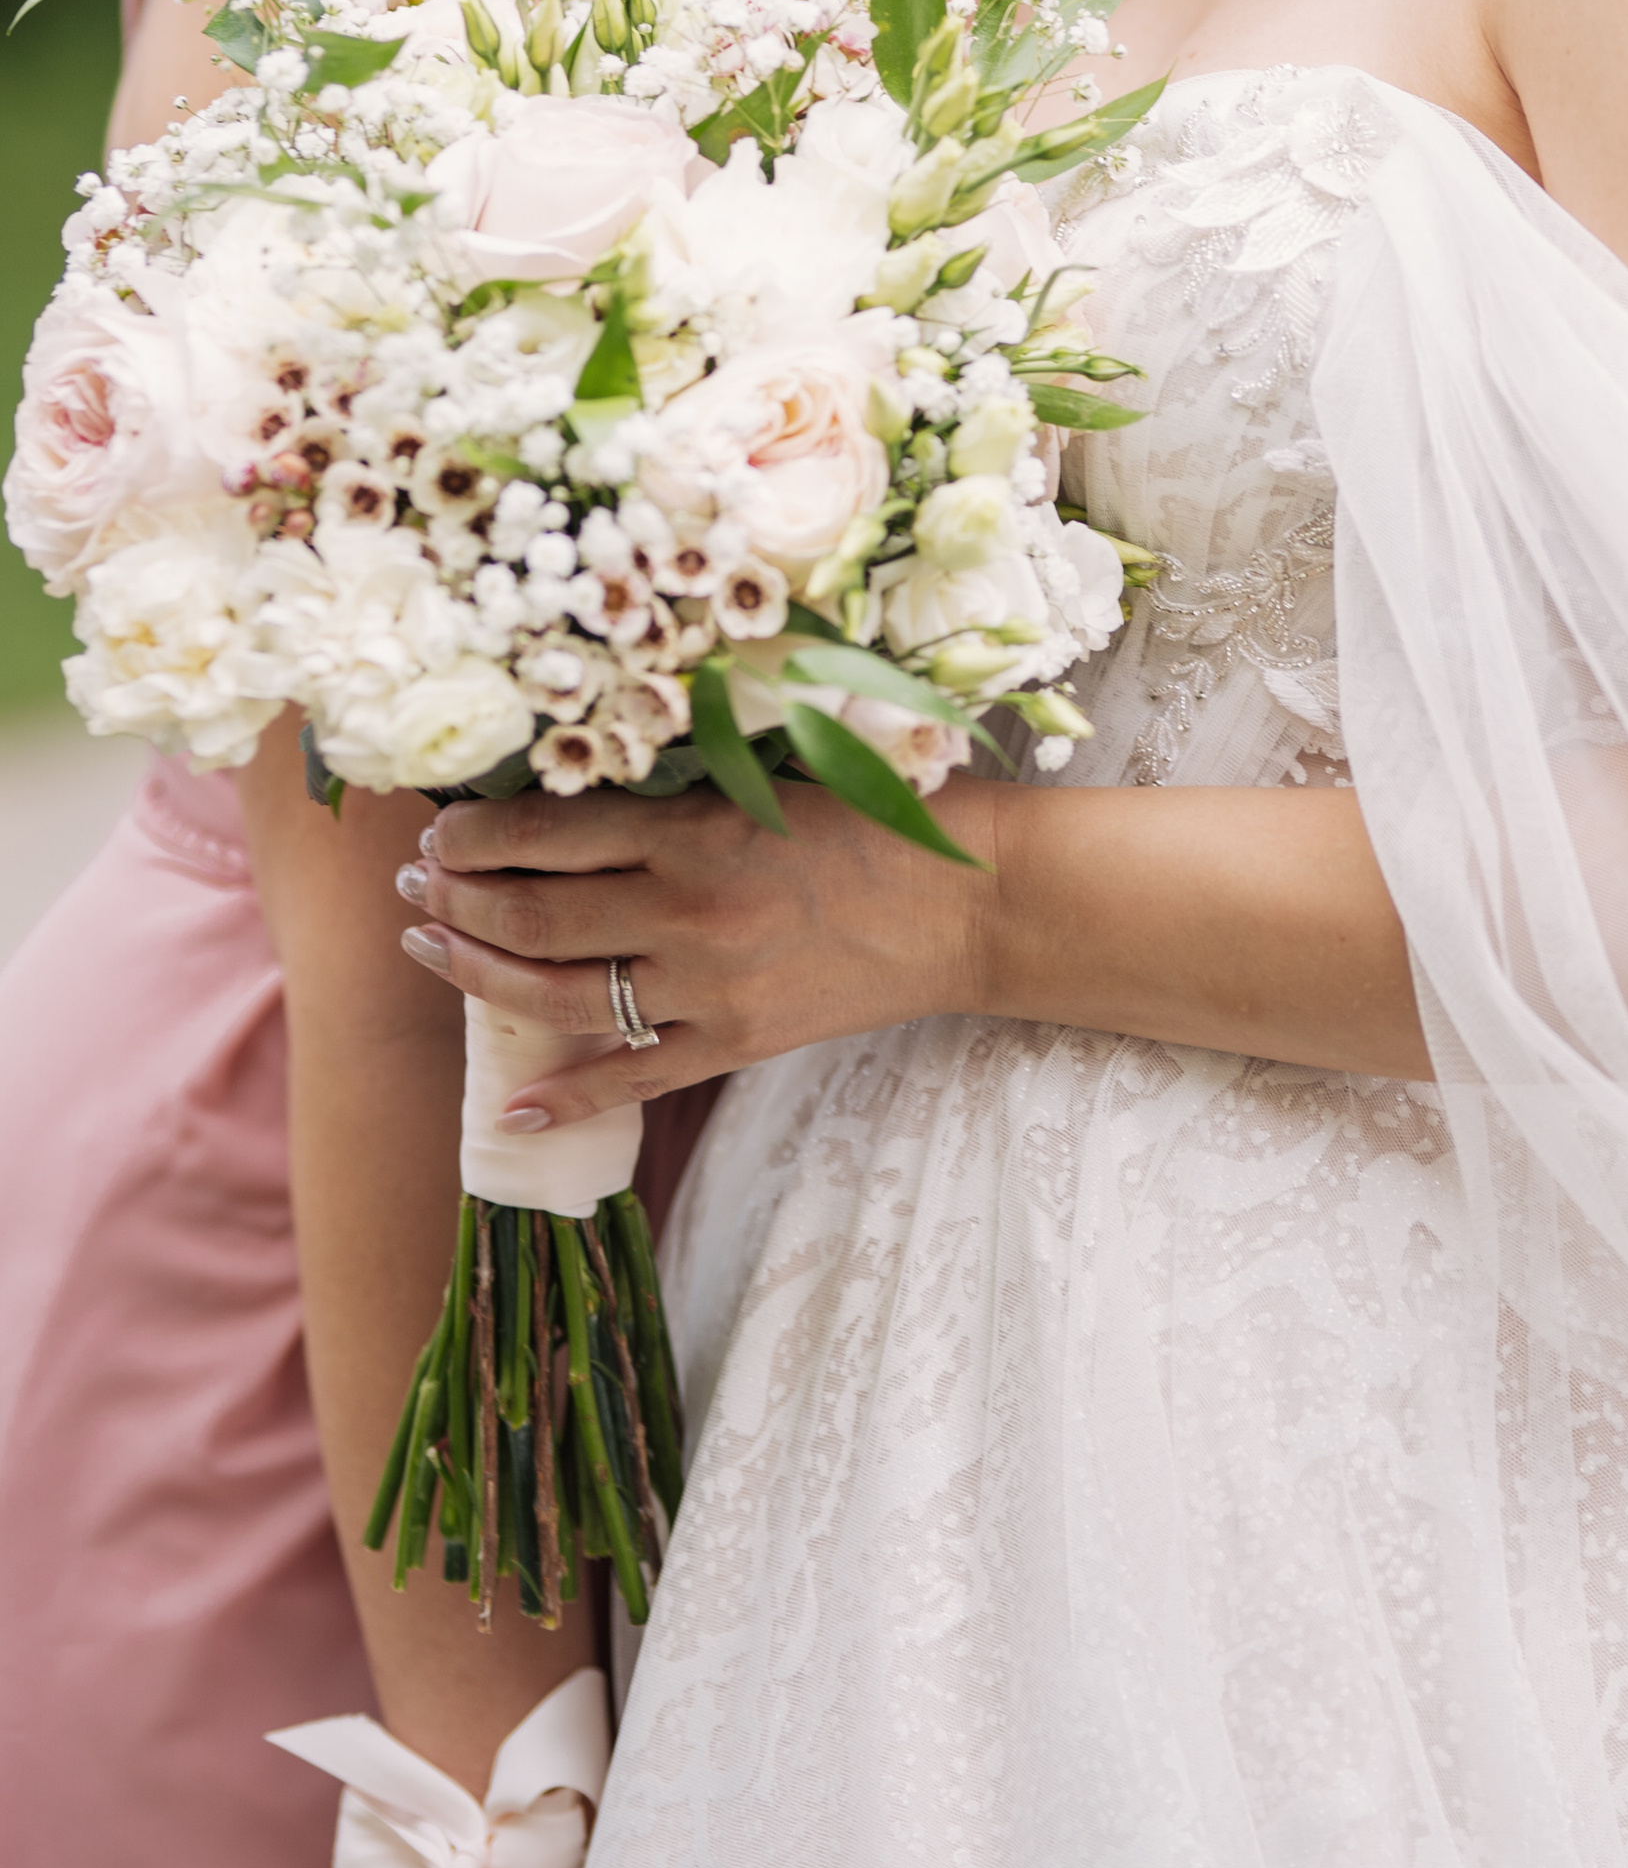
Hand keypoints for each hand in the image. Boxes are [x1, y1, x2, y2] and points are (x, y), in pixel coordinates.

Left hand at [393, 777, 1002, 1134]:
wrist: (973, 904)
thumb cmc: (886, 811)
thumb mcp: (782, 761)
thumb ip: (688, 765)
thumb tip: (586, 757)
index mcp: (699, 831)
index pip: (546, 835)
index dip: (475, 834)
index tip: (441, 827)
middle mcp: (689, 914)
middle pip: (534, 916)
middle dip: (457, 900)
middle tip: (415, 885)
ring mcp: (707, 990)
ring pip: (559, 996)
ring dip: (478, 974)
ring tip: (430, 949)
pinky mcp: (735, 1042)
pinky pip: (632, 1082)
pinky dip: (566, 1100)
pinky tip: (511, 1110)